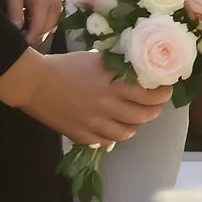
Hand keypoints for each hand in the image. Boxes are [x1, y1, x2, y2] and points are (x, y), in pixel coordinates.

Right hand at [0, 47, 168, 144]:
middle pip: (143, 116)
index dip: (163, 94)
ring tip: (135, 118)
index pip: (150, 95)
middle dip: (154, 110)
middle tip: (155, 104)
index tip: (166, 90)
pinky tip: (113, 128)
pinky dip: (113, 136)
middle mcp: (107, 107)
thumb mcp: (99, 60)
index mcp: (115, 85)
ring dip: (135, 125)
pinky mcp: (80, 135)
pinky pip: (105, 142)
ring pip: (126, 133)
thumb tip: (140, 70)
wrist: (35, 83)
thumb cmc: (68, 65)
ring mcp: (93, 124)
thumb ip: (120, 68)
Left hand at [5, 0, 61, 44]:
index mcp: (44, 4)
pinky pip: (53, 18)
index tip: (16, 47)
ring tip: (23, 34)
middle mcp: (55, 5)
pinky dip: (44, 24)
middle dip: (33, 39)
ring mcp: (58, 2)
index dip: (27, 41)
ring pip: (51, 25)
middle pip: (46, 30)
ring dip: (39, 32)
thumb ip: (14, 12)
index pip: (38, 30)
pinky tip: (31, 22)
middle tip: (18, 43)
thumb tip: (14, 31)